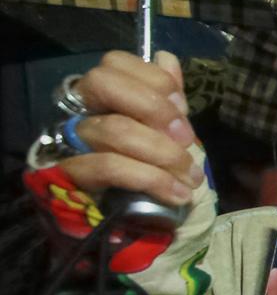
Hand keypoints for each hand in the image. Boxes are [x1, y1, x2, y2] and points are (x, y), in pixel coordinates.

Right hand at [56, 51, 201, 205]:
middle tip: (185, 139)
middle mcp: (79, 115)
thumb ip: (166, 100)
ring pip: (112, 128)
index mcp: (103, 100)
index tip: (183, 109)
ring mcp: (70, 145)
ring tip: (191, 176)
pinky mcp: (67, 180)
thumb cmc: (152, 177)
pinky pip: (107, 167)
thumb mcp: (166, 137)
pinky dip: (151, 179)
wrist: (135, 236)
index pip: (114, 63)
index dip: (154, 80)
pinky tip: (177, 192)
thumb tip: (166, 58)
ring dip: (162, 153)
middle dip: (154, 107)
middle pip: (102, 82)